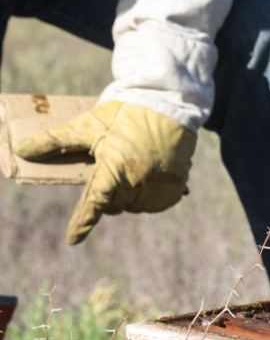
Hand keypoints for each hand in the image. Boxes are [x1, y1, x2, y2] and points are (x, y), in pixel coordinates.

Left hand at [14, 101, 196, 243]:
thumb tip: (21, 150)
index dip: (82, 222)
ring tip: (129, 179)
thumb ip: (55, 141)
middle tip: (107, 180)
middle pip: (115, 206)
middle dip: (107, 199)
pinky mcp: (178, 181)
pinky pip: (162, 202)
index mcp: (114, 166)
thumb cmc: (124, 113)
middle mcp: (139, 179)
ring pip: (138, 207)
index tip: (72, 239)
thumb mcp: (87, 125)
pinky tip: (151, 185)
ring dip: (130, 200)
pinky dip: (153, 199)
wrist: (167, 100)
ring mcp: (161, 182)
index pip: (94, 202)